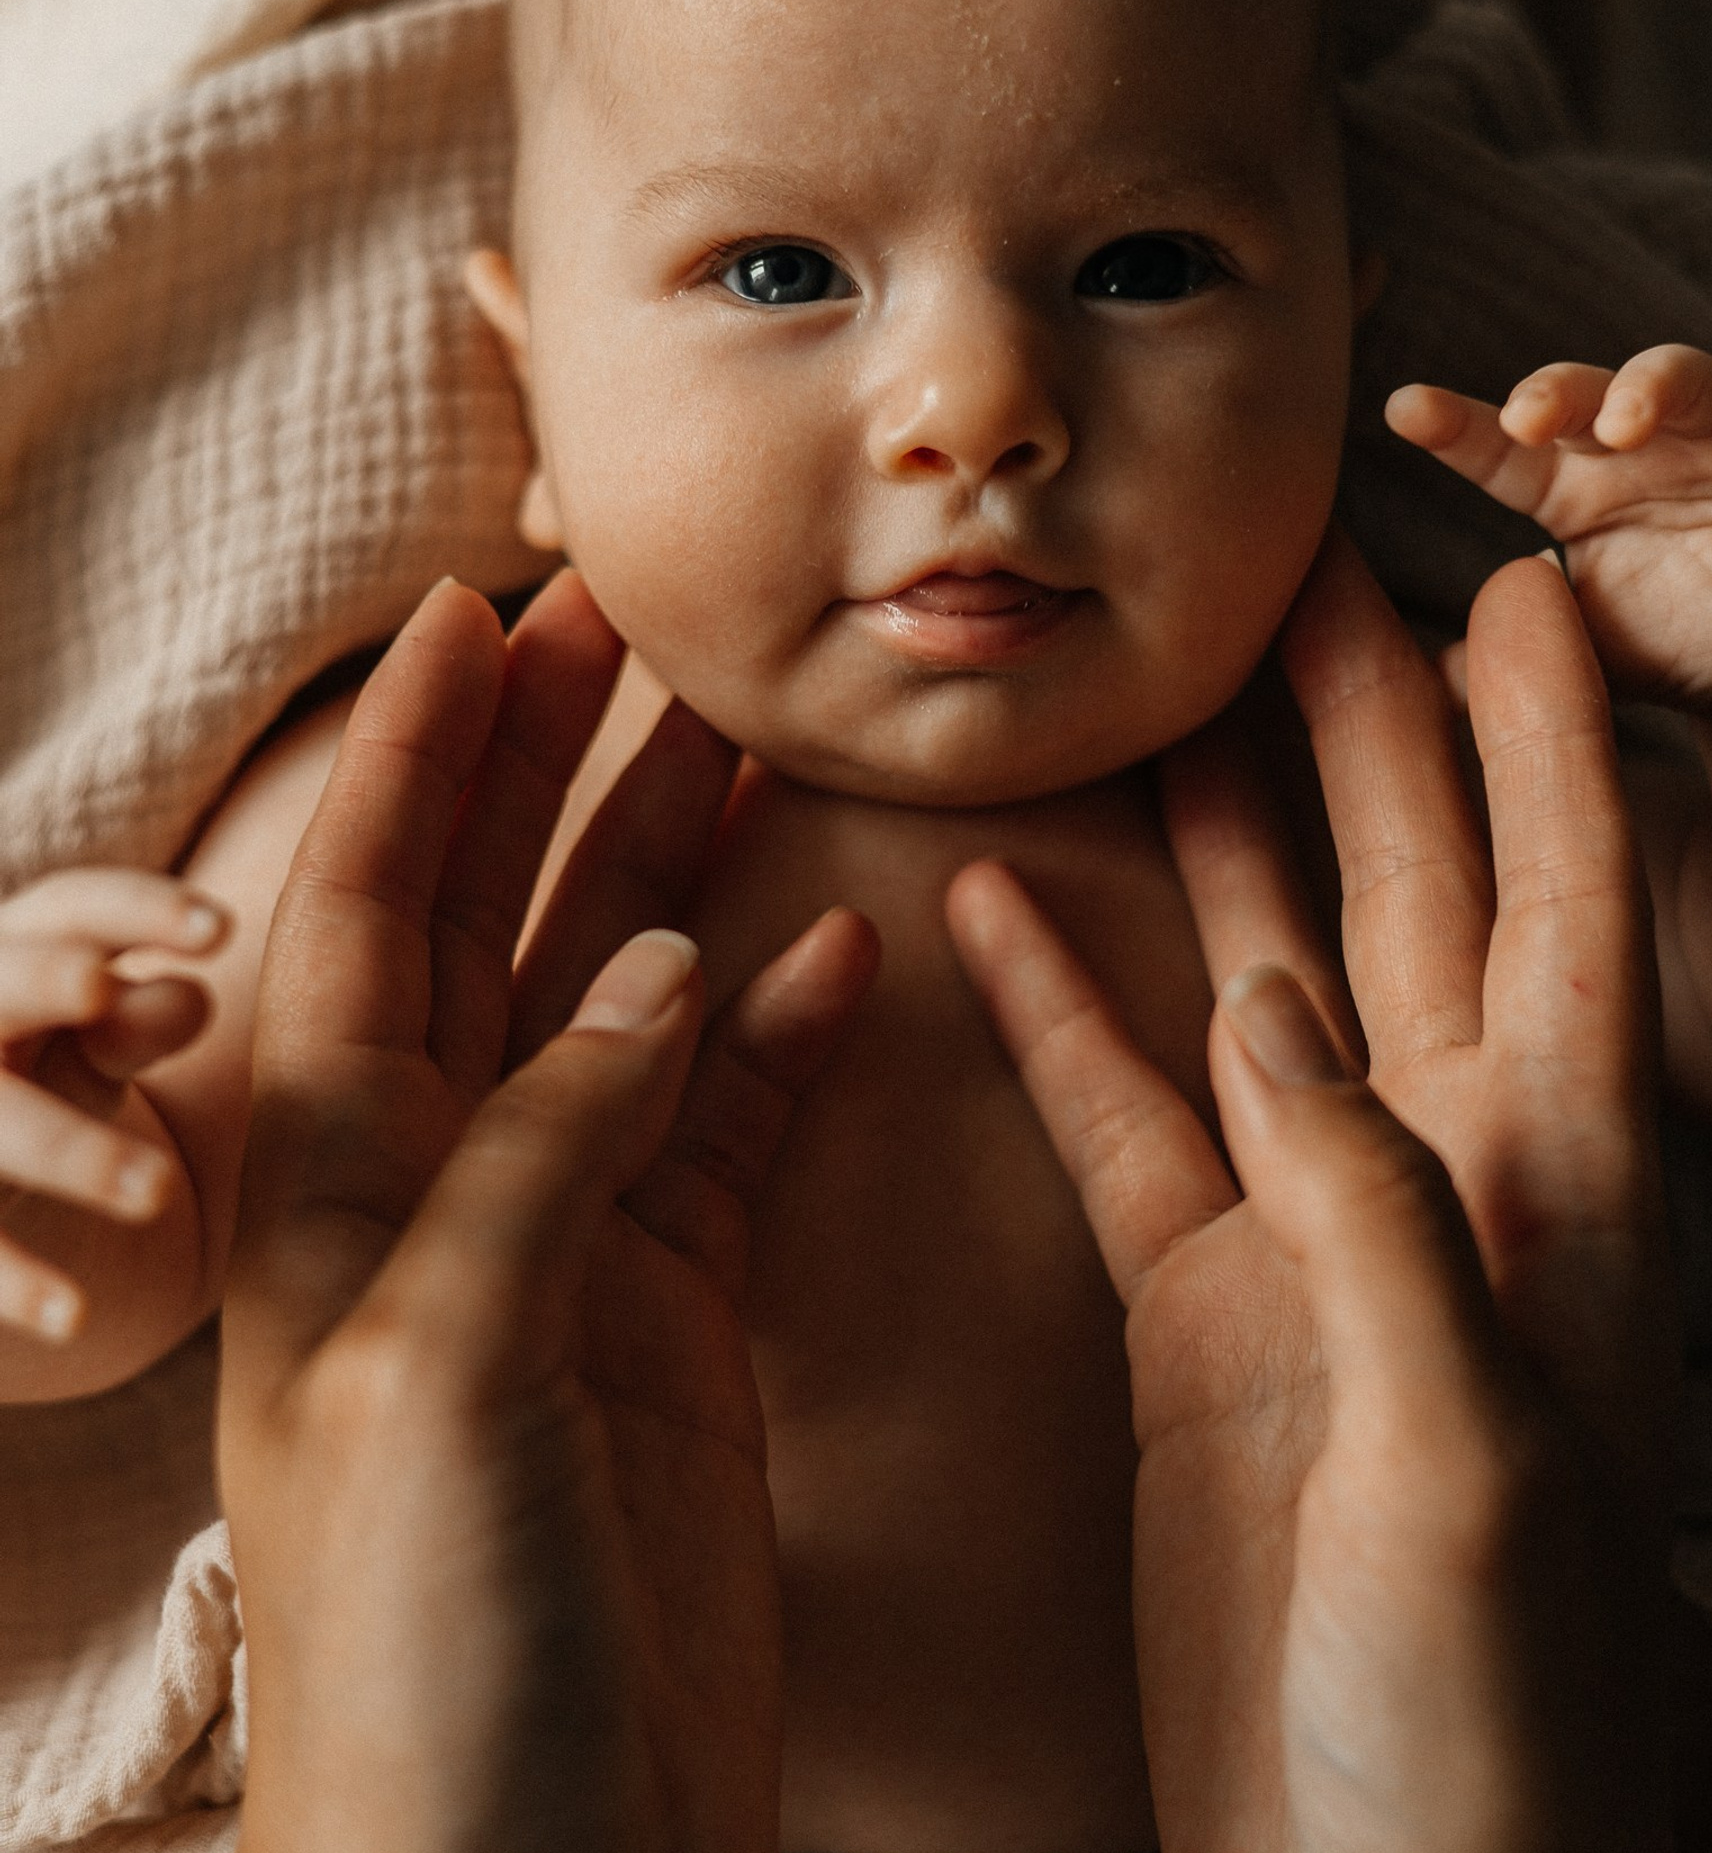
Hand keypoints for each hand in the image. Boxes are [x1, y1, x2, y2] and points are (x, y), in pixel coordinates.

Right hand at [0, 869, 227, 1341]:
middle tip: (99, 987)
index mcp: (13, 964)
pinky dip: (10, 1281)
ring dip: (64, 1148)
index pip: (66, 910)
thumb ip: (137, 1023)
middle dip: (41, 975)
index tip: (223, 928)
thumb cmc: (49, 1085)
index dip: (136, 910)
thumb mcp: (95, 1051)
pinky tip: (74, 1316)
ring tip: (157, 1191)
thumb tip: (185, 995)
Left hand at [221, 573, 877, 1852]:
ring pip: (630, 1008)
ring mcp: (574, 1244)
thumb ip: (546, 1146)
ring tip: (743, 744)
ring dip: (678, 874)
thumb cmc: (424, 1636)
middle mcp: (447, 1189)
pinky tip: (839, 952)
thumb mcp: (443, 1359)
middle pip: (502, 925)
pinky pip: (735, 1130)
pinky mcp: (680, 1312)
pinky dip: (784, 1037)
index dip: (420, 760)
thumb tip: (662, 973)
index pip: (369, 912)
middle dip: (554, 770)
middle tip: (628, 628)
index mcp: (337, 1185)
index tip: (477, 612)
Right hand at [948, 549, 1672, 1851]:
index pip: (1572, 908)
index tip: (1524, 585)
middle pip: (1404, 898)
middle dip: (1369, 732)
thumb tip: (1273, 1015)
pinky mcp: (1193, 1303)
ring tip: (1155, 699)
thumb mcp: (1467, 1463)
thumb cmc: (1485, 1714)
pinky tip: (990, 907)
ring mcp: (1303, 1230)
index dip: (1554, 744)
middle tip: (1313, 580)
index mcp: (1557, 1194)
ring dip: (1214, 837)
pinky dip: (1056, 1010)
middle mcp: (1435, 1178)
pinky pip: (1113, 1114)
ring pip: (1252, 977)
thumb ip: (1383, 1221)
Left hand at [1387, 344, 1711, 724]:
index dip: (1455, 427)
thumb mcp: (1565, 659)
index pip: (1503, 451)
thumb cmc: (1658, 652)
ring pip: (1695, 387)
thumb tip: (1392, 692)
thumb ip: (1492, 664)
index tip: (1402, 410)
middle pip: (1595, 396)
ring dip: (1657, 391)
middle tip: (1524, 414)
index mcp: (1570, 490)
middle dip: (1559, 392)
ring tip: (1627, 421)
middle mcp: (1642, 451)